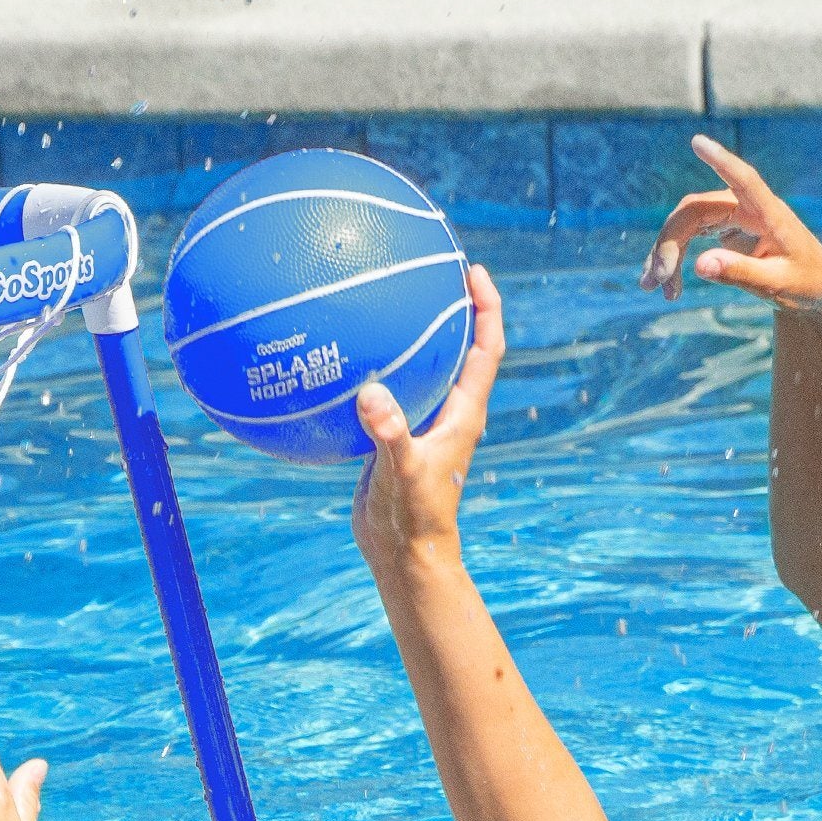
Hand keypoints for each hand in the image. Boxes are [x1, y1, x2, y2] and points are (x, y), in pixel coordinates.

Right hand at [351, 262, 504, 573]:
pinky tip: (335, 357)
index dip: (486, 307)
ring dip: (410, 334)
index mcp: (464, 412)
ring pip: (421, 366)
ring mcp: (421, 422)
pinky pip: (385, 391)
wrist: (402, 553)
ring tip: (381, 298)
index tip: (472, 270)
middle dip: (450, 305)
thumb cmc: (414, 517)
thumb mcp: (402, 474)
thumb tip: (371, 394)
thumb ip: (391, 434)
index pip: (486, 347)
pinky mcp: (395, 436)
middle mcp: (448, 411)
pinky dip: (367, 369)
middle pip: (458, 345)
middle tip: (430, 267)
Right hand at [639, 135, 821, 313]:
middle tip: (655, 281)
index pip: (745, 180)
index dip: (722, 161)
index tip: (698, 142)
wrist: (814, 289)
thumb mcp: (776, 285)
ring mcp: (734, 215)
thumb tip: (699, 265)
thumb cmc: (805, 284)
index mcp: (770, 214)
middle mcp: (748, 208)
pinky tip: (665, 284)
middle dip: (669, 243)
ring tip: (654, 288)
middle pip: (696, 210)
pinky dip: (674, 257)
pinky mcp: (725, 228)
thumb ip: (740, 273)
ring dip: (665, 253)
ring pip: (686, 222)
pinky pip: (689, 235)